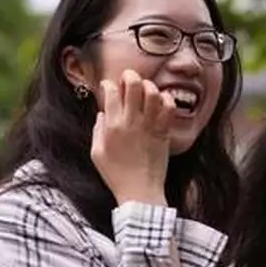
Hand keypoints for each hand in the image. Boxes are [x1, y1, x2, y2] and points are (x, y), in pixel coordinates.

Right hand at [90, 69, 175, 205]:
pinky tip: (160, 103)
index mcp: (112, 126)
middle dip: (130, 76)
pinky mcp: (163, 132)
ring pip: (152, 92)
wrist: (140, 191)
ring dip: (148, 86)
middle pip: (133, 84)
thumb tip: (102, 114)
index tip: (109, 87)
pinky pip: (169, 107)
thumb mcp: (96, 153)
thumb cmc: (116, 174)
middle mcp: (131, 122)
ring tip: (145, 90)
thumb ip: (97, 130)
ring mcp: (150, 126)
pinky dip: (166, 100)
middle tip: (129, 79)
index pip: (111, 92)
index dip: (109, 84)